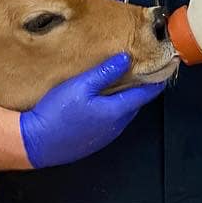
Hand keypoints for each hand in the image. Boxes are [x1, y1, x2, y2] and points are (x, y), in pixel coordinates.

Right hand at [20, 53, 165, 168]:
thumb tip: (126, 59)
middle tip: (142, 70)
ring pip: (123, 113)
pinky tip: (102, 100)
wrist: (35, 143)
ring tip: (122, 81)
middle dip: (140, 88)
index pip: (145, 94)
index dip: (156, 80)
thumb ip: (104, 73)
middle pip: (135, 103)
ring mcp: (105, 136)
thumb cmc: (57, 113)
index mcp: (116, 111)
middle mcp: (115, 126)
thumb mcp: (80, 86)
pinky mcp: (94, 141)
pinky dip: (113, 109)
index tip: (166, 67)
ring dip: (125, 99)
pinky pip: (111, 121)